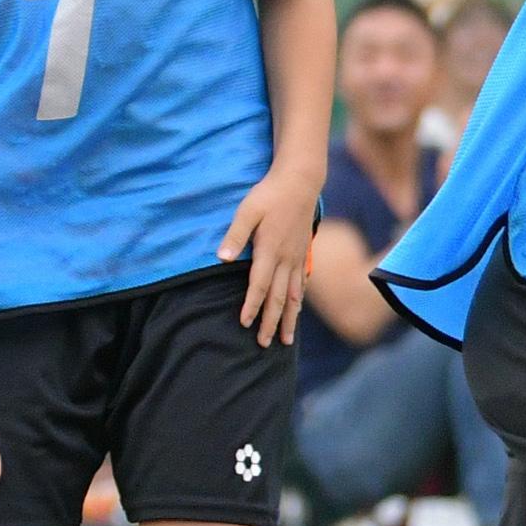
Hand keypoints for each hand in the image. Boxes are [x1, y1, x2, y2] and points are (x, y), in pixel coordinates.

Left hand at [221, 164, 319, 347]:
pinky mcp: (304, 253)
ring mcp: (297, 258)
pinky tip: (297, 309)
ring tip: (286, 339)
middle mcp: (286, 259)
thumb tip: (221, 258)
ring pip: (294, 295)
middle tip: (265, 344)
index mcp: (269, 251)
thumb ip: (235, 236)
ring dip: (289, 319)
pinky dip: (299, 300)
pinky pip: (302, 283)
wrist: (300, 182)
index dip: (252, 307)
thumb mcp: (246, 211)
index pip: (259, 286)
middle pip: (278, 298)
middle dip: (271, 322)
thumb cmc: (269, 195)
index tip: (245, 324)